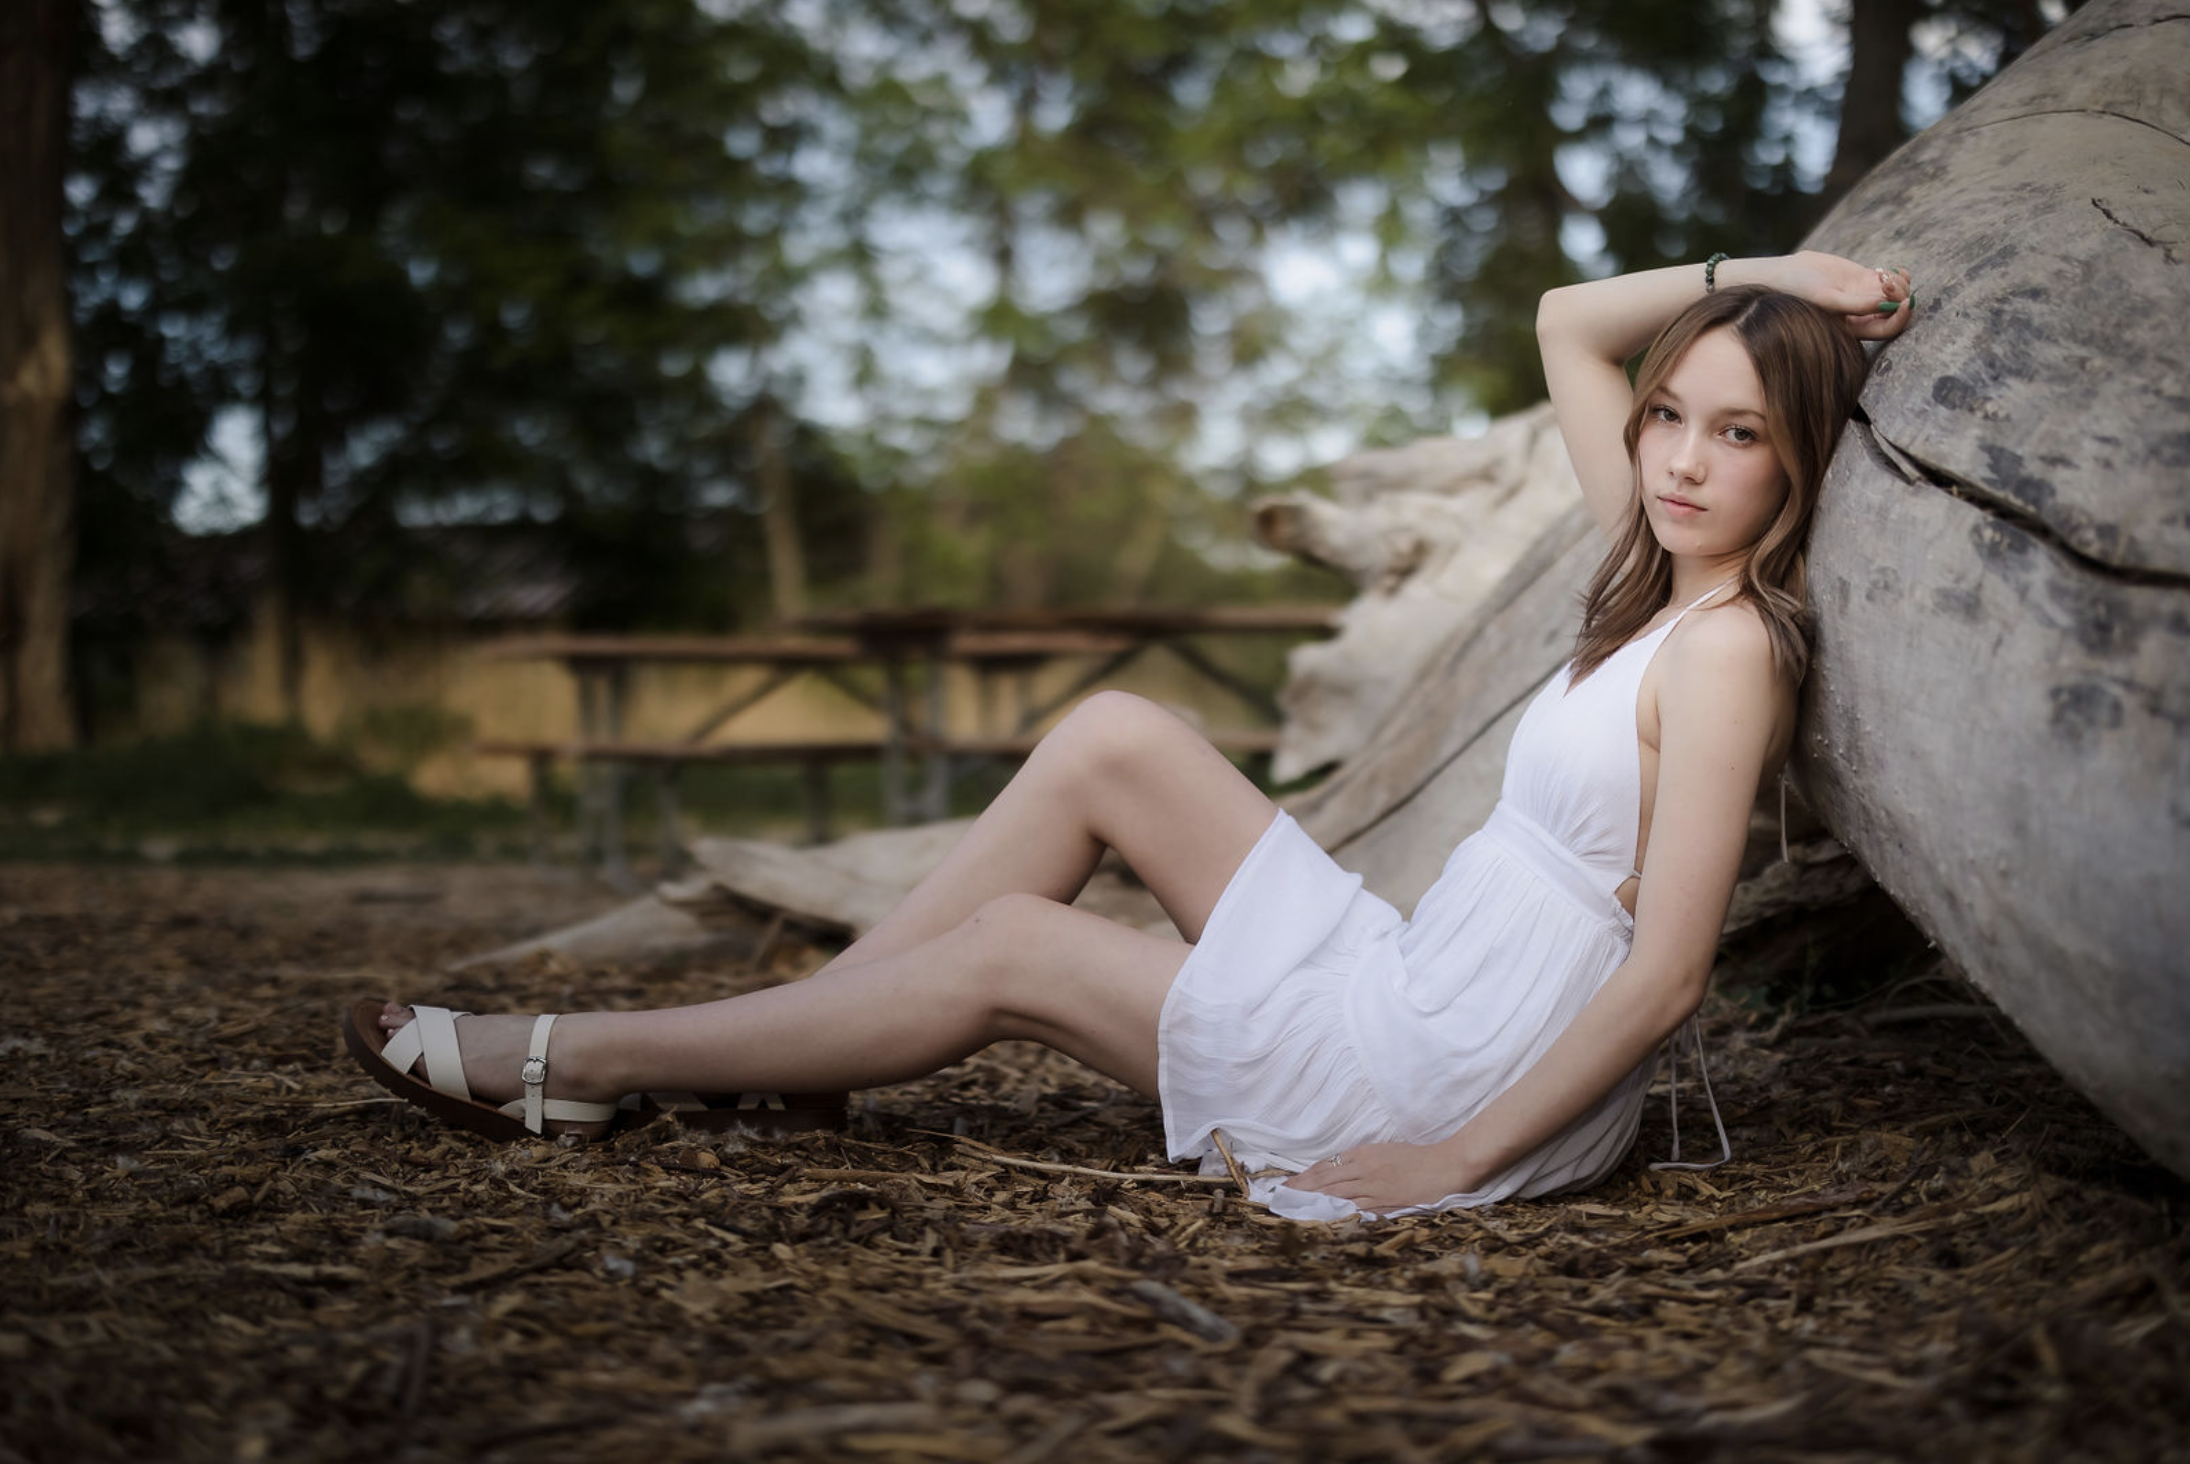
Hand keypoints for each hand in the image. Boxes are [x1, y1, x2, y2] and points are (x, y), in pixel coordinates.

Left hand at [1280, 1141, 1466, 1214]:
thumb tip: (1342, 1172)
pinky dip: (1338, 1212)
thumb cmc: (1418, 1158)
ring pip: (1336, 1194)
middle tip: (1284, 1194)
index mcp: (1364, 1154)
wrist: (1444, 1167)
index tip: (1292, 1181)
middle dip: (1303, 1187)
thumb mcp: (1386, 1151)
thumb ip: (1364, 1161)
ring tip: (1296, 1206)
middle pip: (1326, 1179)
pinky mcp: (1384, 1203)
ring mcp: (1374, 1188)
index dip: (1308, 1174)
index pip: (1328, 1165)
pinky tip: (1324, 1217)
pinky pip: (1356, 1208)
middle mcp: (1365, 1169)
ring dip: (1314, 1200)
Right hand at [1770, 250, 1914, 341]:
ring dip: (1900, 285)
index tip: (1906, 302)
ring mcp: (1864, 296)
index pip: (1886, 329)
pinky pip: (1889, 280)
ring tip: (1888, 275)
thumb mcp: (1827, 299)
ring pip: (1895, 295)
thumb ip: (1856, 304)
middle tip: (1888, 282)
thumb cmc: (1799, 291)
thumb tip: (1886, 303)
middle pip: (1895, 312)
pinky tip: (1898, 271)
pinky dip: (1898, 276)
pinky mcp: (1863, 279)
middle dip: (1900, 297)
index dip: (1900, 318)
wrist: (1786, 273)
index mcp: (1853, 328)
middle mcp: (1862, 315)